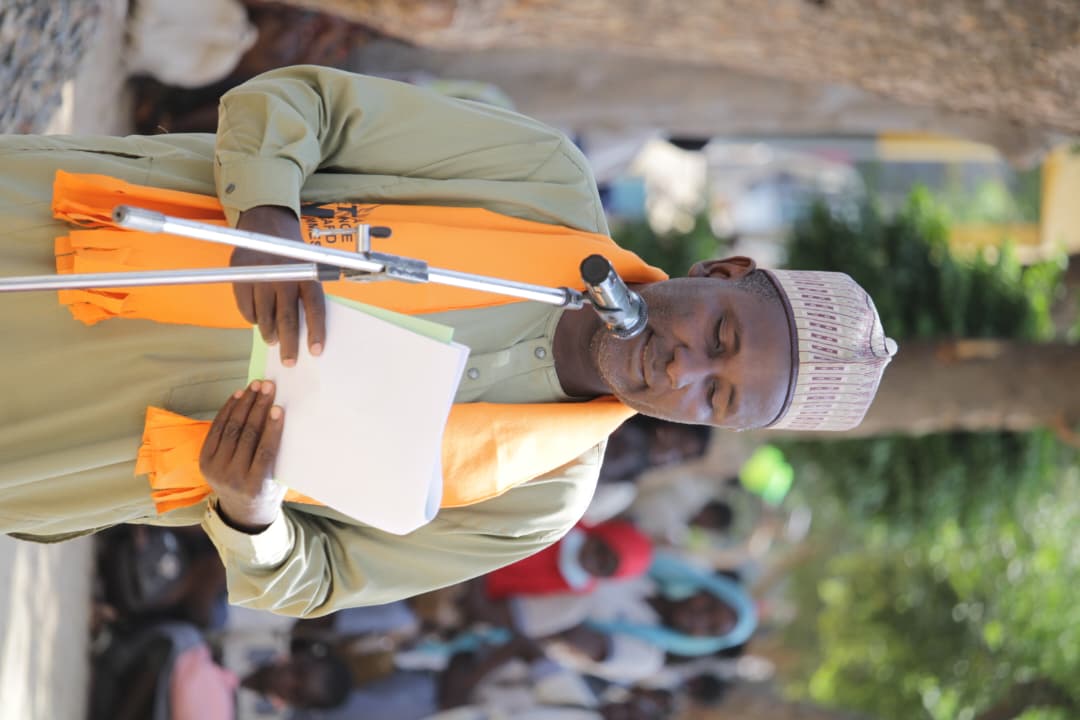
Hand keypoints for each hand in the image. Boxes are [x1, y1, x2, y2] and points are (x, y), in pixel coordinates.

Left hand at [200, 381, 286, 532]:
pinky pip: (217, 430)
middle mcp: (232, 478)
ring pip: (230, 429)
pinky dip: (227, 411)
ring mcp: (215, 469)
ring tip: (254, 387)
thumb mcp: (279, 479)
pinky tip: (238, 396)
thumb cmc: (269, 490)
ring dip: (244, 404)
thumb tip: (282, 418)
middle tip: (267, 387)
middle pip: (246, 436)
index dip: (272, 428)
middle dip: (258, 408)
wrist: (242, 511)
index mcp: (255, 486)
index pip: (265, 451)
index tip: (278, 407)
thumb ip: (278, 456)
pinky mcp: (204, 460)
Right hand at [232, 205, 325, 365]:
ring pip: (264, 316)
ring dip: (269, 332)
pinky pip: (246, 308)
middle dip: (289, 343)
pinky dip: (251, 318)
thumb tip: (306, 331)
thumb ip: (306, 294)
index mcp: (306, 274)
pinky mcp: (241, 275)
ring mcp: (261, 275)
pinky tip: (257, 321)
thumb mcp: (307, 269)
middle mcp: (284, 275)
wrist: (267, 228)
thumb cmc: (292, 258)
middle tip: (289, 360)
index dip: (316, 331)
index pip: (314, 308)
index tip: (315, 351)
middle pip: (287, 318)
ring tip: (272, 339)